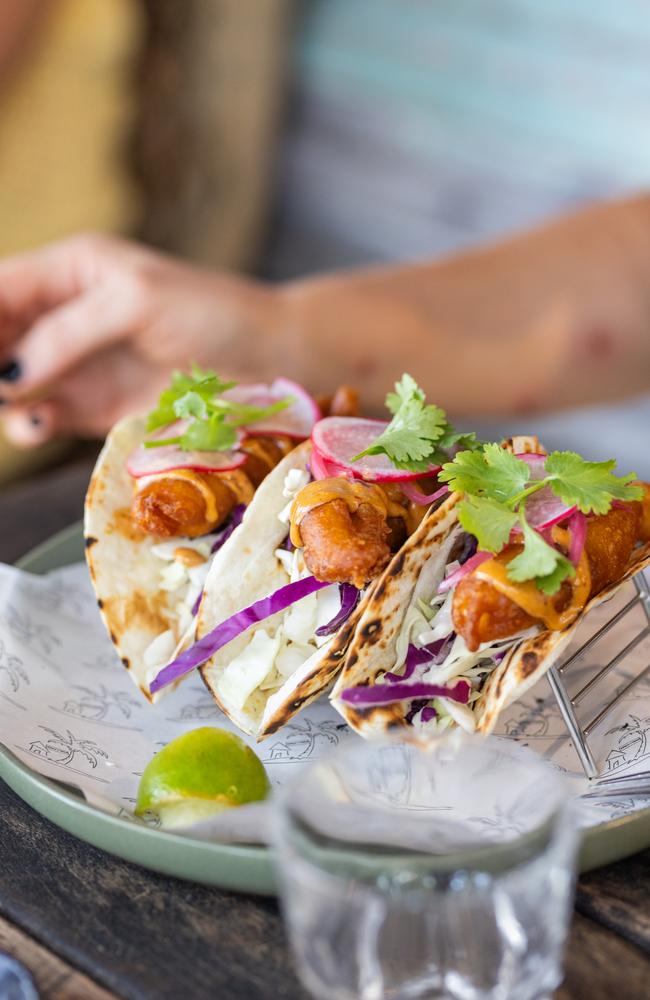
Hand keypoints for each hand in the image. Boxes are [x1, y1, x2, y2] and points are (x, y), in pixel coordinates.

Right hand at [0, 234, 280, 444]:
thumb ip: (68, 332)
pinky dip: (28, 423)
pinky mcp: (93, 410)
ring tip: (11, 402)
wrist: (271, 362)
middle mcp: (66, 318)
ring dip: (1, 396)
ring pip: (9, 382)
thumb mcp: (136, 302)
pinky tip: (36, 424)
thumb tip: (9, 372)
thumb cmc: (213, 313)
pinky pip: (42, 417)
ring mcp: (78, 366)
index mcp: (72, 272)